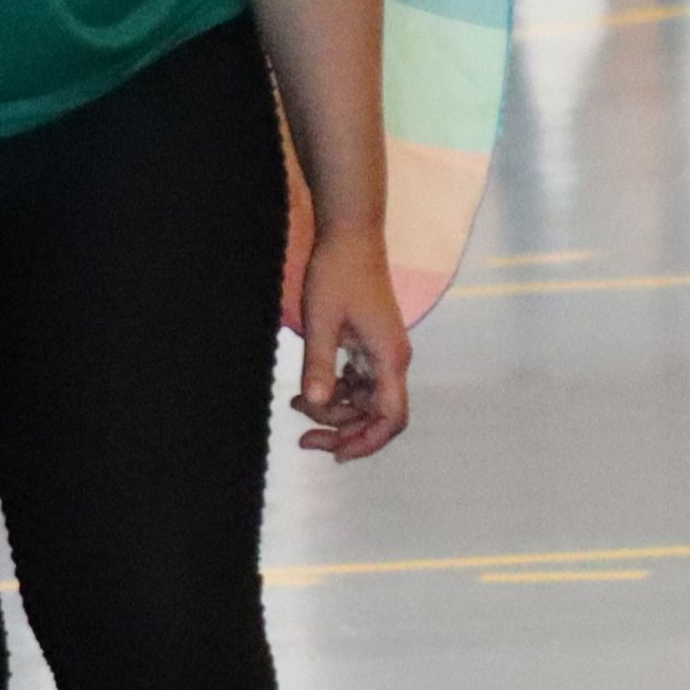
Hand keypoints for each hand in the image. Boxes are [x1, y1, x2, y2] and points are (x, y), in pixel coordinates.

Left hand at [292, 224, 412, 460]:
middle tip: (305, 438)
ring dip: (335, 412)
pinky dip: (336, 393)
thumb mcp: (321, 321)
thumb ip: (319, 365)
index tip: (336, 454)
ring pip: (365, 402)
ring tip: (298, 404)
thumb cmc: (338, 272)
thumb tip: (314, 403)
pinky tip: (310, 391)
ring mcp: (383, 354)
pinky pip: (358, 383)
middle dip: (343, 431)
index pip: (390, 418)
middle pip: (377, 416)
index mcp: (389, 358)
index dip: (367, 443)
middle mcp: (392, 360)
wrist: (350, 236)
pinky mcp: (370, 345)